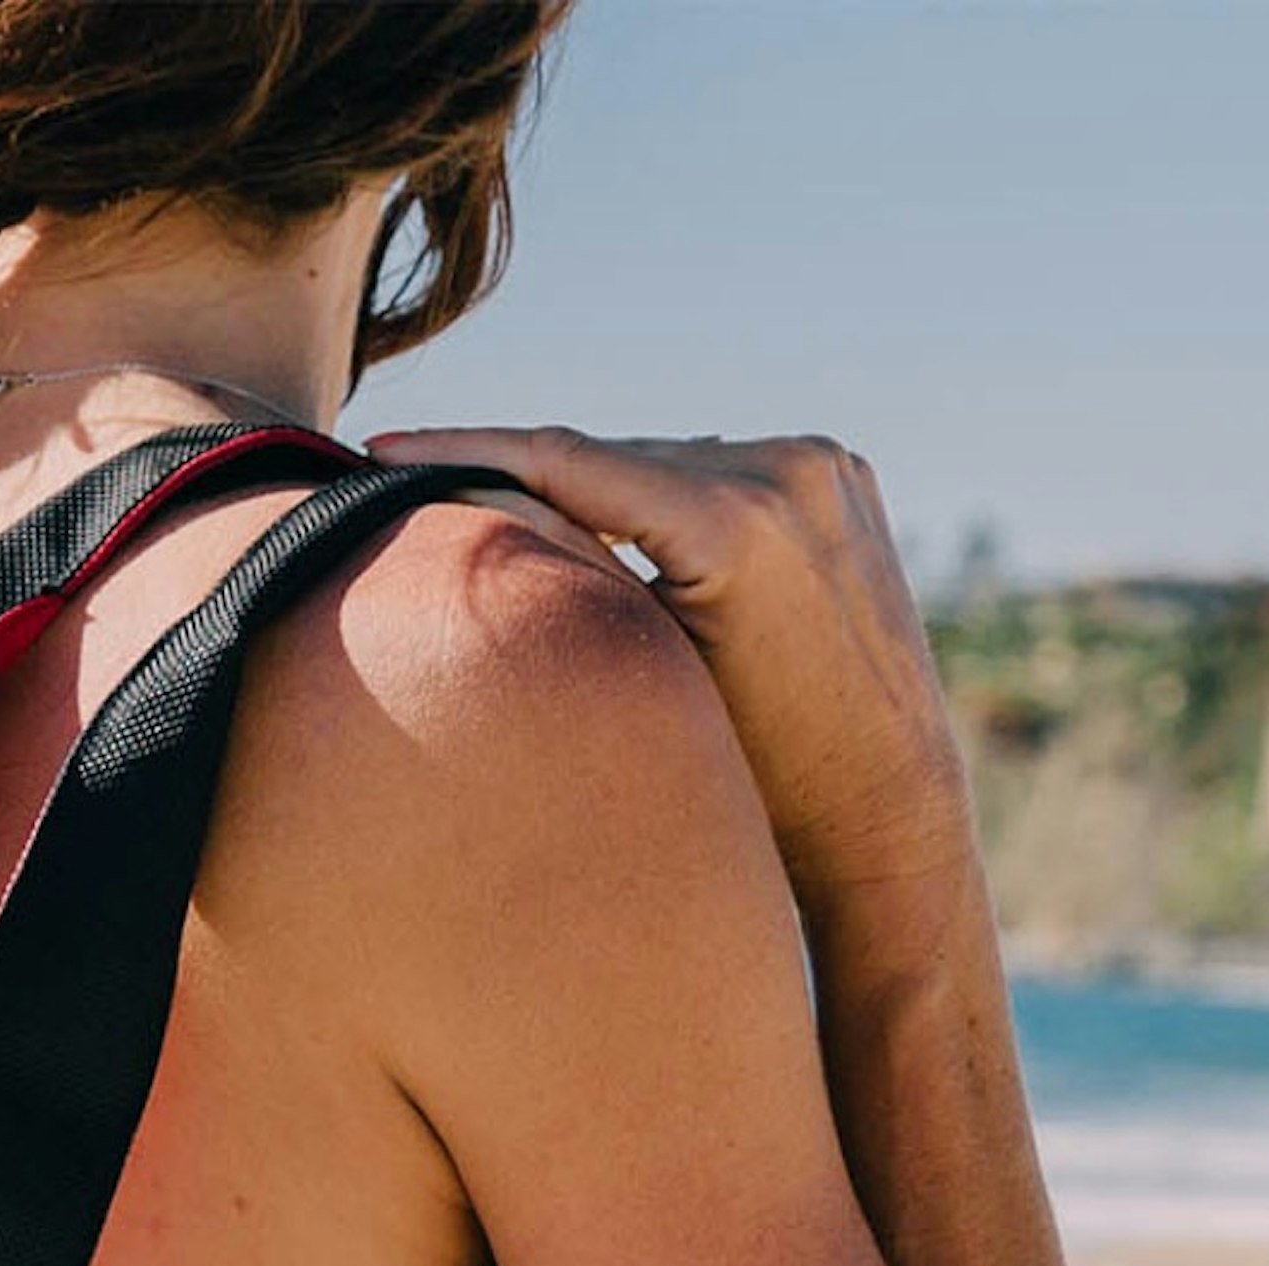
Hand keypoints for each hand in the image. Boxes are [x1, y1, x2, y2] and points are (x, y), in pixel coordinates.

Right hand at [361, 426, 975, 921]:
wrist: (885, 816)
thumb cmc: (753, 784)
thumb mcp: (640, 680)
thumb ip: (570, 581)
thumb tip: (480, 502)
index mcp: (735, 526)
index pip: (568, 461)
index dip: (466, 450)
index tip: (383, 445)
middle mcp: (788, 472)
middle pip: (617, 459)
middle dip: (524, 473)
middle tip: (420, 483)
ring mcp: (825, 465)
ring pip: (667, 464)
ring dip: (599, 490)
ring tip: (512, 519)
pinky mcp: (844, 474)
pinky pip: (722, 472)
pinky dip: (667, 497)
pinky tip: (618, 530)